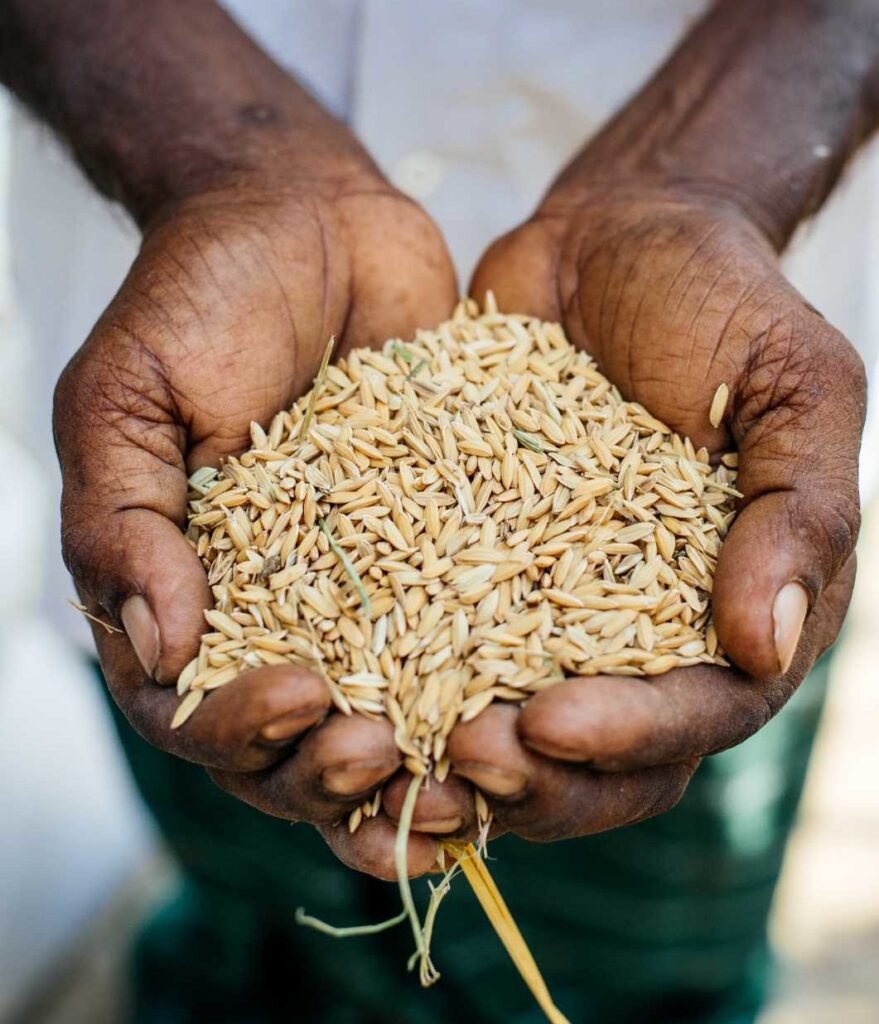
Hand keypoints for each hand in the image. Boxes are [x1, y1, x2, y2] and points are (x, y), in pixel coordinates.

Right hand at [54, 165, 459, 877]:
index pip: (193, 710)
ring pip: (384, 717)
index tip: (303, 699)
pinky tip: (535, 708)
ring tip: (469, 772)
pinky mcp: (442, 553)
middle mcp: (273, 611)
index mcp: (184, 592)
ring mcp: (362, 590)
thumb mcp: (128, 399)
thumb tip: (155, 649)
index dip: (240, 733)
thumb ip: (123, 522)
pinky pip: (468, 637)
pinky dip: (493, 687)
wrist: (305, 220)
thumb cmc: (199, 299)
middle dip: (333, 774)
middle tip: (385, 753)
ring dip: (419, 767)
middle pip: (291, 745)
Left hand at [443, 181, 863, 840]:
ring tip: (393, 751)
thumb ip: (801, 510)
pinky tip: (346, 691)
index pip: (702, 712)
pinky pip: (444, 641)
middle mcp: (650, 630)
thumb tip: (767, 649)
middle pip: (605, 755)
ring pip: (519, 726)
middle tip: (463, 758)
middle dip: (539, 777)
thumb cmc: (722, 301)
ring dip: (461, 758)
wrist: (615, 238)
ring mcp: (559, 607)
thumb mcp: (795, 385)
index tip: (551, 724)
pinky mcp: (483, 567)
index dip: (633, 736)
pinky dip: (402, 682)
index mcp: (743, 607)